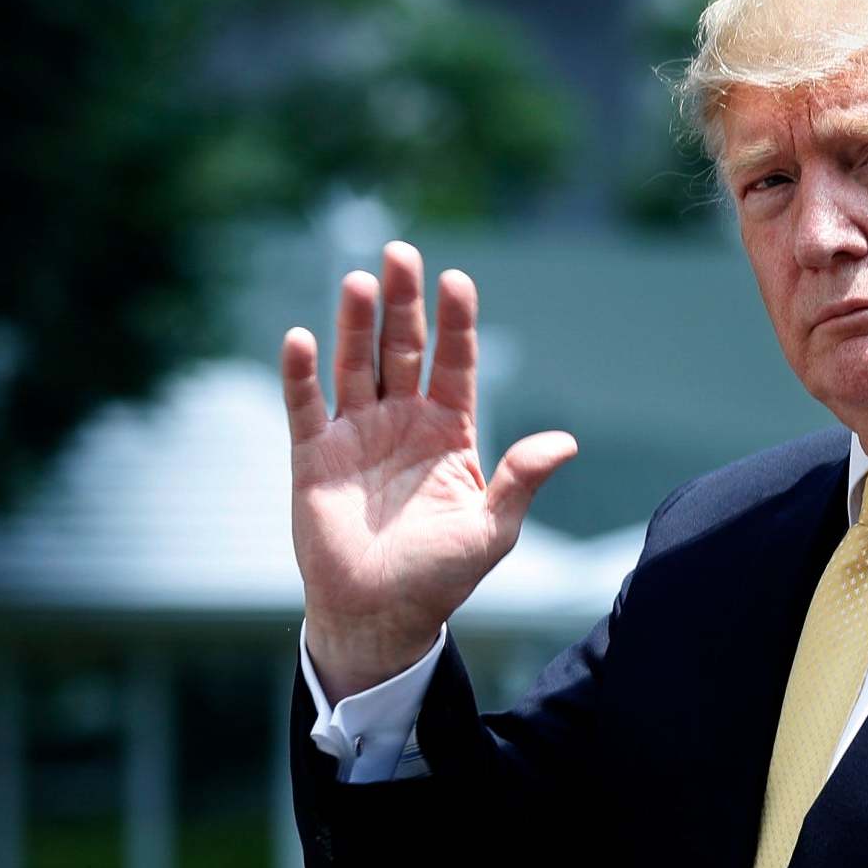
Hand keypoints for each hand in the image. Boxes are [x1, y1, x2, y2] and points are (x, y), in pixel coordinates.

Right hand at [282, 240, 576, 697]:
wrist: (380, 614)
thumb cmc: (441, 575)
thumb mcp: (492, 529)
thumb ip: (521, 481)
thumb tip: (566, 442)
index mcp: (449, 433)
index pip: (455, 363)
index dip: (456, 323)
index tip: (458, 281)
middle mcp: (402, 421)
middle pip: (403, 348)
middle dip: (403, 302)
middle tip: (401, 253)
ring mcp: (356, 433)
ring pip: (355, 363)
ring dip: (354, 323)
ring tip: (358, 280)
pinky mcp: (313, 454)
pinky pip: (304, 404)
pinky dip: (301, 372)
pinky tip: (302, 337)